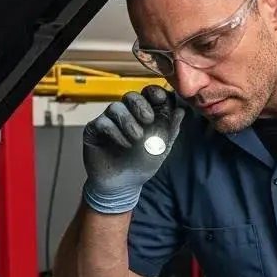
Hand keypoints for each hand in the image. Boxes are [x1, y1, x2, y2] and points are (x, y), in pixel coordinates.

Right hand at [82, 85, 184, 213]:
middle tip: (148, 119)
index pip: (148, 95)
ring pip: (116, 107)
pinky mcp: (94, 130)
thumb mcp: (162, 147)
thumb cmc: (143, 163)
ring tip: (137, 138)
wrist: (122, 184)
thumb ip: (171, 129)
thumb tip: (181, 110)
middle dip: (141, 104)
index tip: (160, 98)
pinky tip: (124, 144)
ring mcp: (110, 120)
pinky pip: (102, 121)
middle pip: (131, 96)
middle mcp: (127, 114)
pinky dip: (115, 131)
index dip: (154, 93)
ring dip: (128, 121)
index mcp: (145, 114)